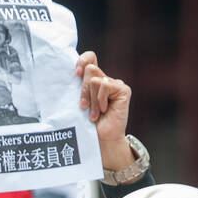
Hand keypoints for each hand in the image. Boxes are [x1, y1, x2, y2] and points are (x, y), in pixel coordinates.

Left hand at [75, 51, 132, 169]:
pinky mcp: (123, 90)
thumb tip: (79, 70)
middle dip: (83, 91)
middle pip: (89, 70)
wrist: (102, 140)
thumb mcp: (80, 101)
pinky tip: (104, 110)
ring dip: (91, 100)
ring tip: (94, 114)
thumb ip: (80, 85)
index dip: (82, 61)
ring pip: (94, 80)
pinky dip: (101, 99)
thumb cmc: (88, 124)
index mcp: (94, 80)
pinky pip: (105, 85)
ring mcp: (115, 84)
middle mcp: (105, 79)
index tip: (75, 74)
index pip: (90, 57)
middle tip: (84, 107)